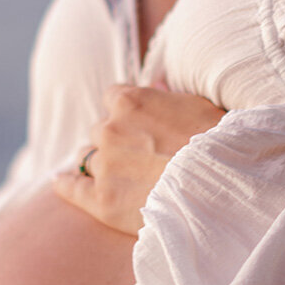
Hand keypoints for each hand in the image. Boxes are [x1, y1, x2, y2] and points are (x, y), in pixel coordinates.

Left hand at [53, 85, 225, 234]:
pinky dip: (67, 185)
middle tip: (138, 155)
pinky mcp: (102, 199)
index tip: (137, 124)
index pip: (112, 98)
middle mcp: (109, 129)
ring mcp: (104, 165)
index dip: (126, 113)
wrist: (222, 190)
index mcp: (130, 101)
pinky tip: (62, 183)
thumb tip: (155, 85)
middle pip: (99, 130)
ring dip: (99, 162)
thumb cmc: (219, 146)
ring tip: (117, 175)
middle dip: (115, 140)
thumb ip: (167, 96)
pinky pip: (73, 188)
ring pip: (86, 157)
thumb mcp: (198, 106)